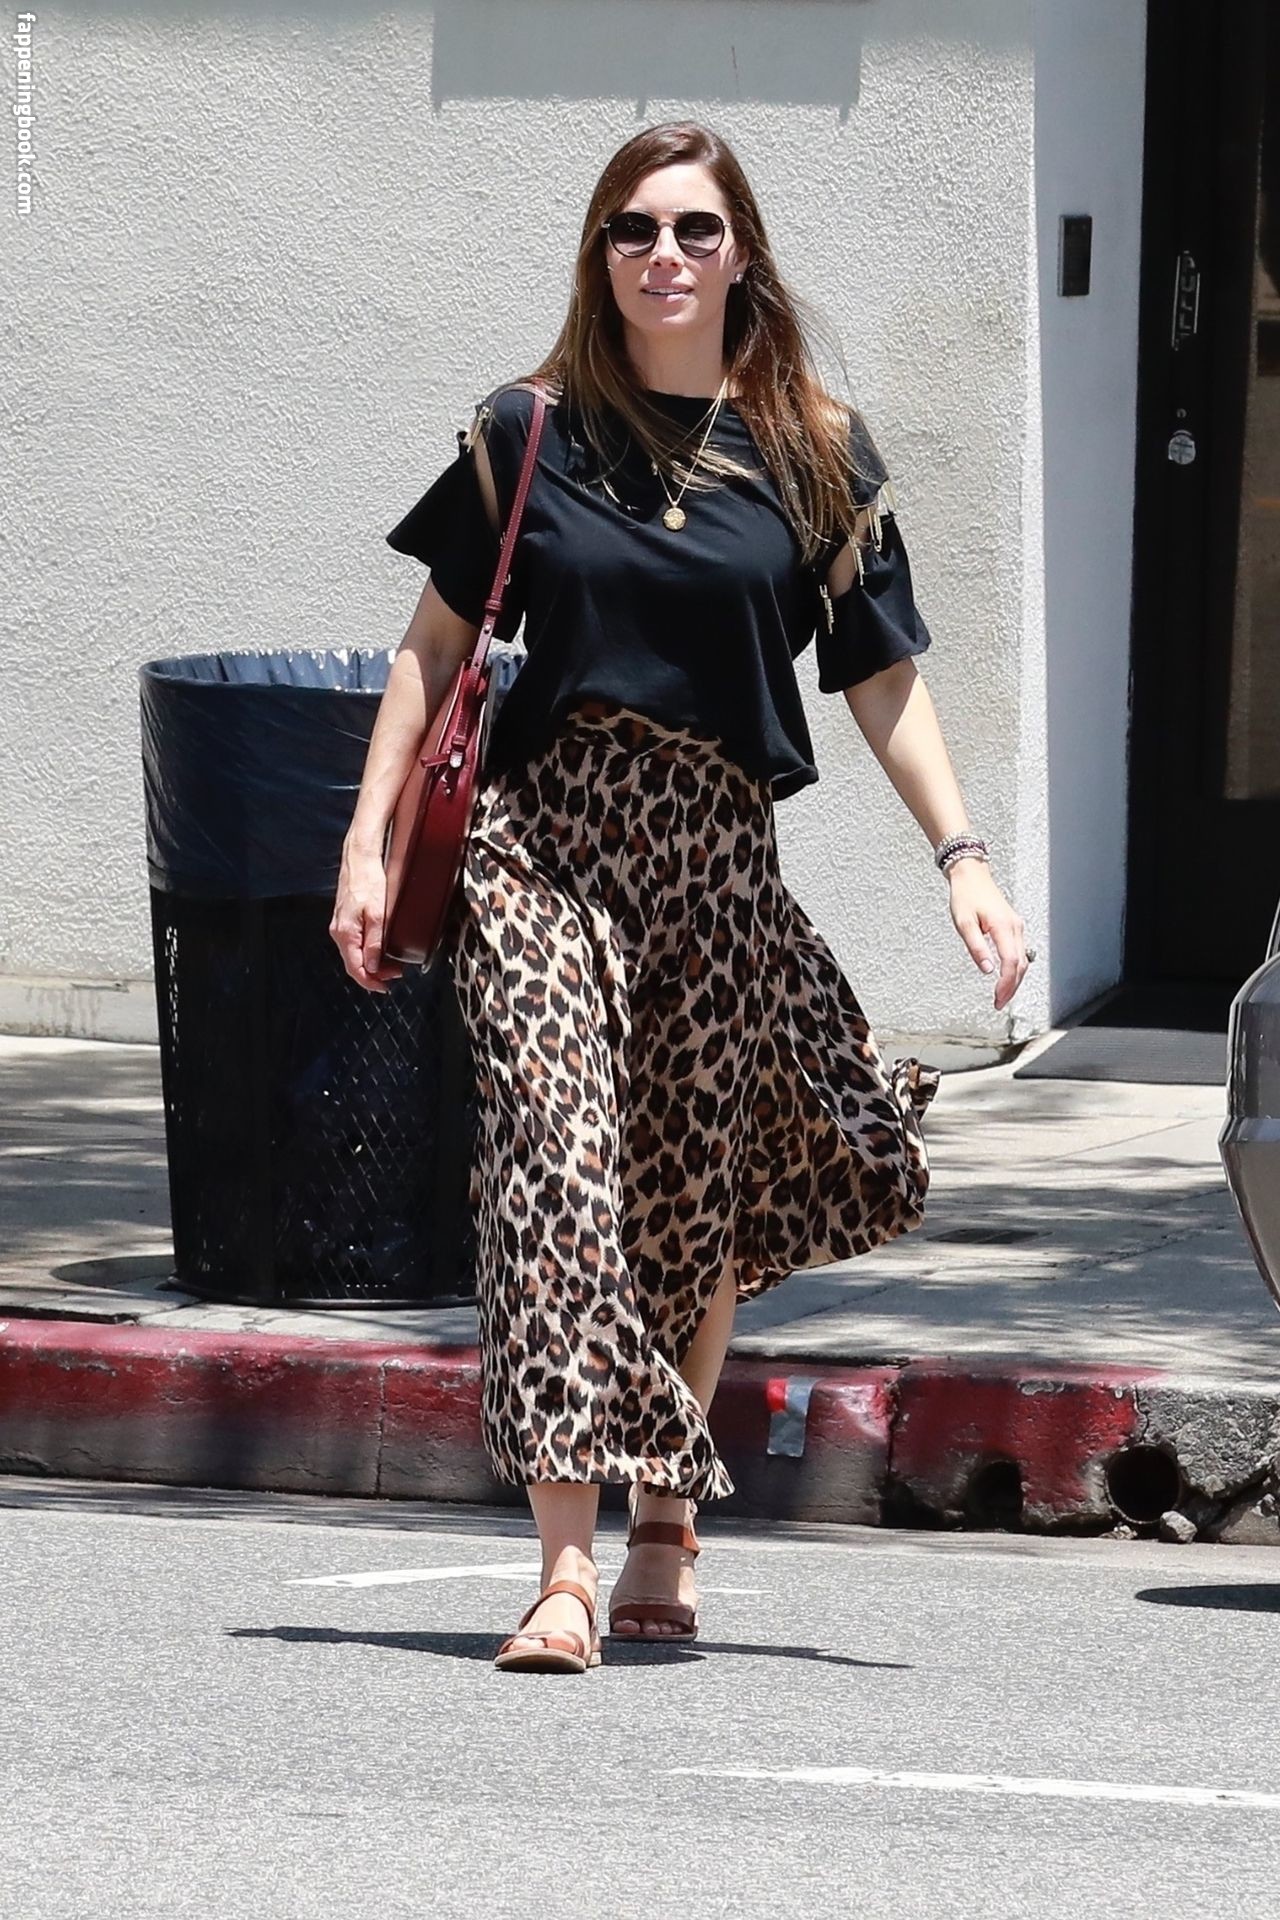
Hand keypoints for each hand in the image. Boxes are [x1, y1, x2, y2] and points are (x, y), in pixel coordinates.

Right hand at [329, 842, 403, 992]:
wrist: (359, 859)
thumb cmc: (368, 881)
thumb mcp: (378, 914)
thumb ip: (375, 942)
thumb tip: (374, 967)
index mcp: (345, 933)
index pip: (355, 968)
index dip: (370, 983)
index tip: (385, 988)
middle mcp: (339, 932)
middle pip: (353, 964)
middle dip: (374, 974)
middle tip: (396, 975)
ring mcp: (340, 926)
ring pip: (354, 954)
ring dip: (372, 964)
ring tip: (392, 965)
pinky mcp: (344, 920)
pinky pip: (354, 944)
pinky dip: (366, 952)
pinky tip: (379, 950)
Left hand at [946, 858, 1029, 1011]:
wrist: (971, 875)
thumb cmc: (965, 896)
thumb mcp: (964, 923)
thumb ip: (976, 947)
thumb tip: (987, 970)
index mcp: (1003, 926)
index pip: (1010, 962)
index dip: (1006, 983)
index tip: (997, 998)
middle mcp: (1014, 927)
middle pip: (1020, 965)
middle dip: (1011, 987)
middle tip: (998, 1003)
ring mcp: (1016, 927)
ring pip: (1023, 960)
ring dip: (1014, 980)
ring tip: (1002, 996)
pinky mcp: (1013, 927)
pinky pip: (1019, 952)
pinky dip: (1015, 968)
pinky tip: (1006, 978)